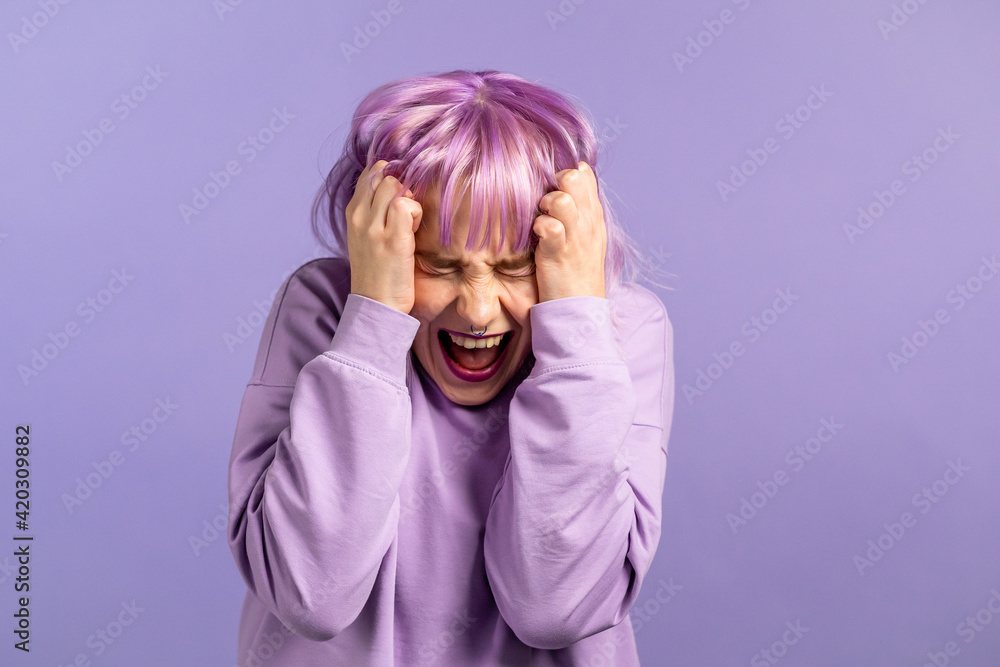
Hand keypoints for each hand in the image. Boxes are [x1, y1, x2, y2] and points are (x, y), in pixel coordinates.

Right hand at [345, 160, 422, 313]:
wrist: (376, 305)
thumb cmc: (377, 273)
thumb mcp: (365, 239)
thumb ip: (373, 213)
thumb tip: (392, 188)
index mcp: (352, 215)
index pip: (369, 175)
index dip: (389, 179)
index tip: (399, 199)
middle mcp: (359, 217)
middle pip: (383, 176)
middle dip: (402, 188)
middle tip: (407, 214)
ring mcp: (374, 227)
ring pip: (393, 185)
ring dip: (409, 200)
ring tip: (409, 225)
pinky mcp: (392, 238)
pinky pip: (406, 205)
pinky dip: (416, 214)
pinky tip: (414, 233)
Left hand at [532, 161, 606, 301]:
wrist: (581, 310)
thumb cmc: (576, 273)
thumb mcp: (585, 238)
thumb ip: (576, 212)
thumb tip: (562, 187)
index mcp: (593, 216)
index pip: (584, 174)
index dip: (565, 176)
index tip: (556, 193)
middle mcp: (588, 222)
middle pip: (573, 177)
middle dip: (554, 184)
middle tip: (546, 205)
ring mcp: (575, 237)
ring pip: (561, 199)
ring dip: (545, 205)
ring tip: (541, 221)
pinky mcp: (559, 253)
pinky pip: (550, 225)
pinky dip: (540, 227)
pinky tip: (538, 237)